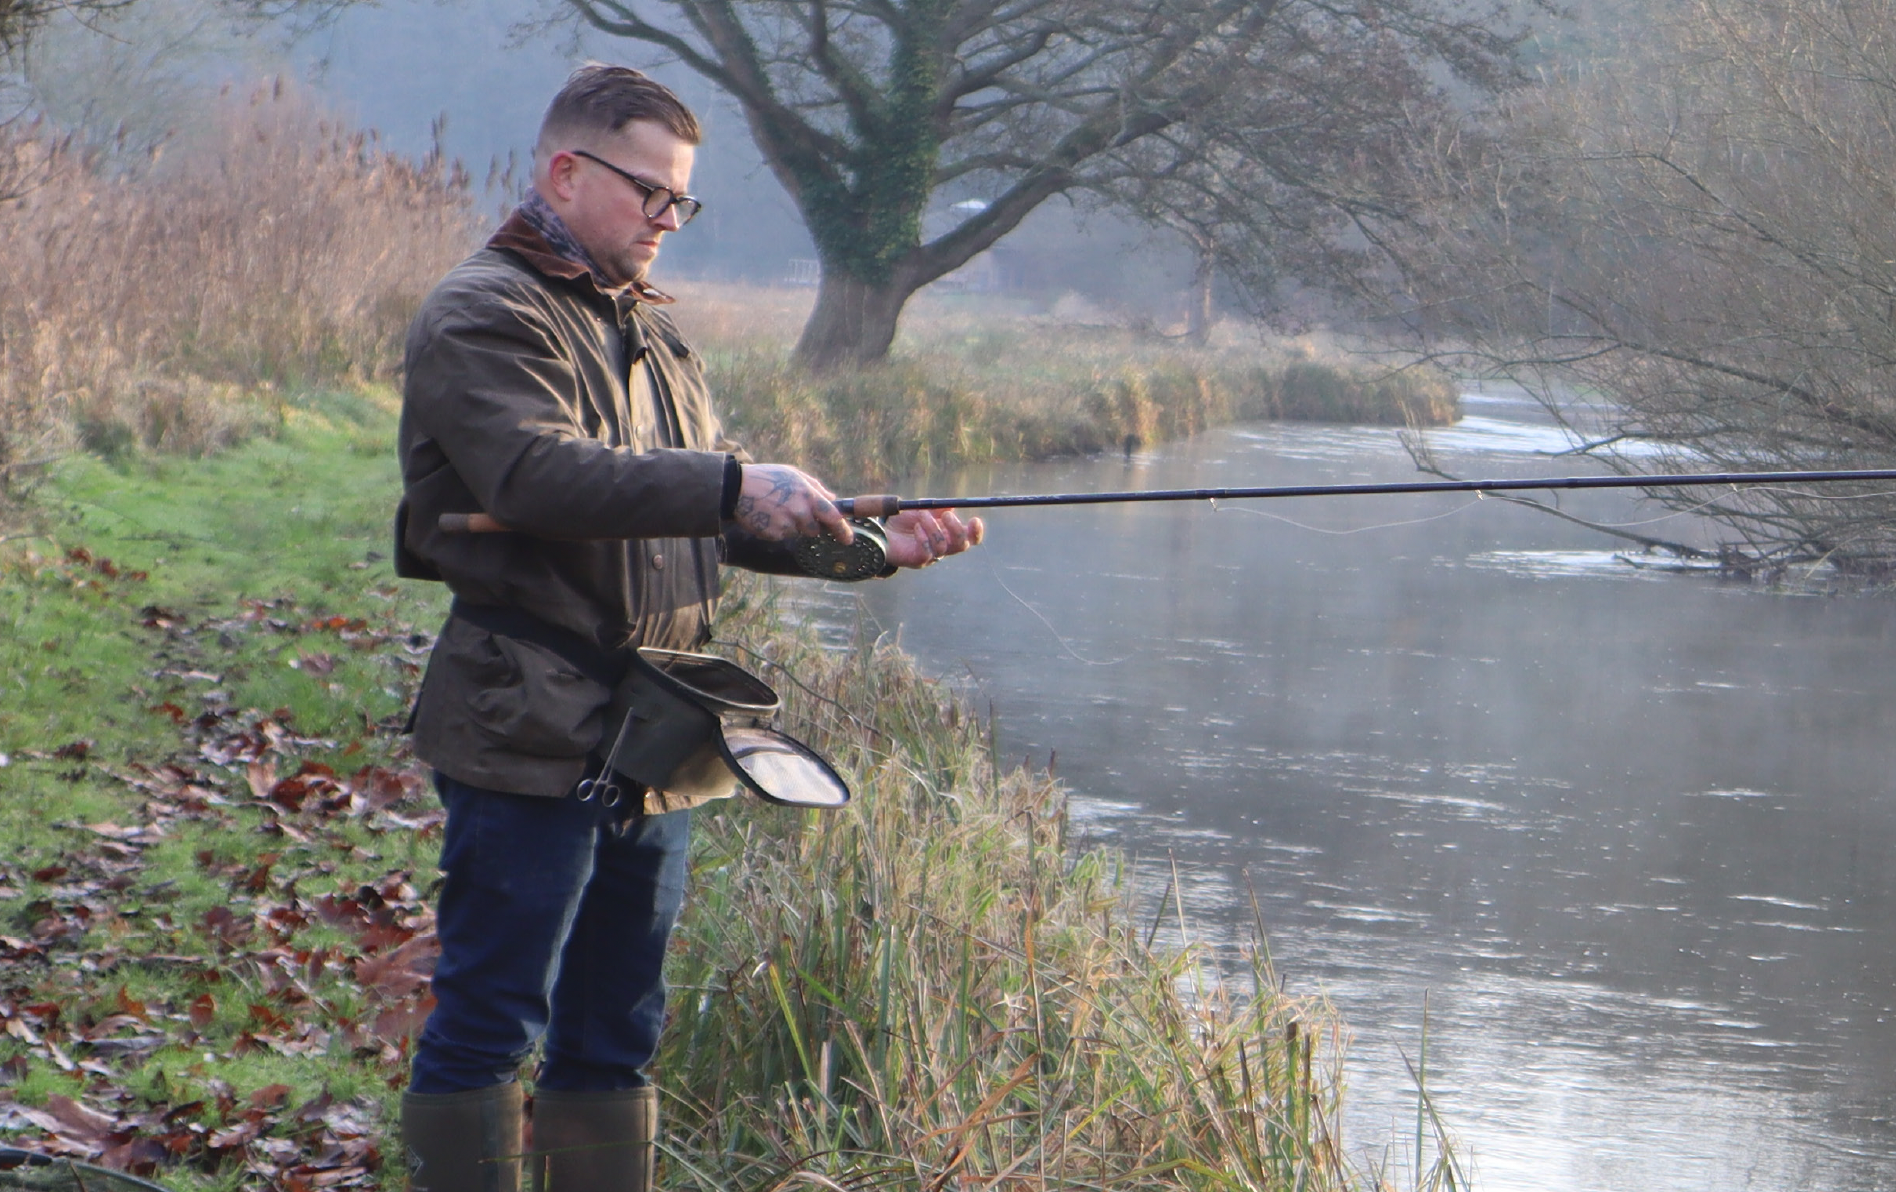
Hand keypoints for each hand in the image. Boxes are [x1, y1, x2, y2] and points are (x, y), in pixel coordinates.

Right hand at [733, 464, 850, 542]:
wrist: (736, 488)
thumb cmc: (767, 478)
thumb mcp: (794, 474)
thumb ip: (816, 487)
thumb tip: (833, 498)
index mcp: (808, 495)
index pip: (833, 517)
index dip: (842, 530)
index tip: (848, 539)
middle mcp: (800, 511)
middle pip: (815, 530)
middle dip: (808, 525)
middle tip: (792, 512)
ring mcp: (787, 524)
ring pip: (796, 533)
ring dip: (790, 526)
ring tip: (775, 510)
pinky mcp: (773, 534)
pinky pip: (781, 536)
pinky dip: (776, 529)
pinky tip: (766, 516)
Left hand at [882, 509, 983, 568]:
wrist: (882, 531)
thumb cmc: (903, 521)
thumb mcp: (921, 510)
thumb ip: (936, 508)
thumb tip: (951, 506)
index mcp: (949, 535)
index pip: (970, 538)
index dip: (976, 532)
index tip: (975, 519)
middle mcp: (943, 548)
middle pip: (962, 546)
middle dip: (956, 529)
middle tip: (946, 515)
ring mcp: (931, 557)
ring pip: (942, 546)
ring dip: (933, 527)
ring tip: (921, 516)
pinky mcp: (918, 561)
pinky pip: (927, 552)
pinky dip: (923, 537)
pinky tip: (916, 527)